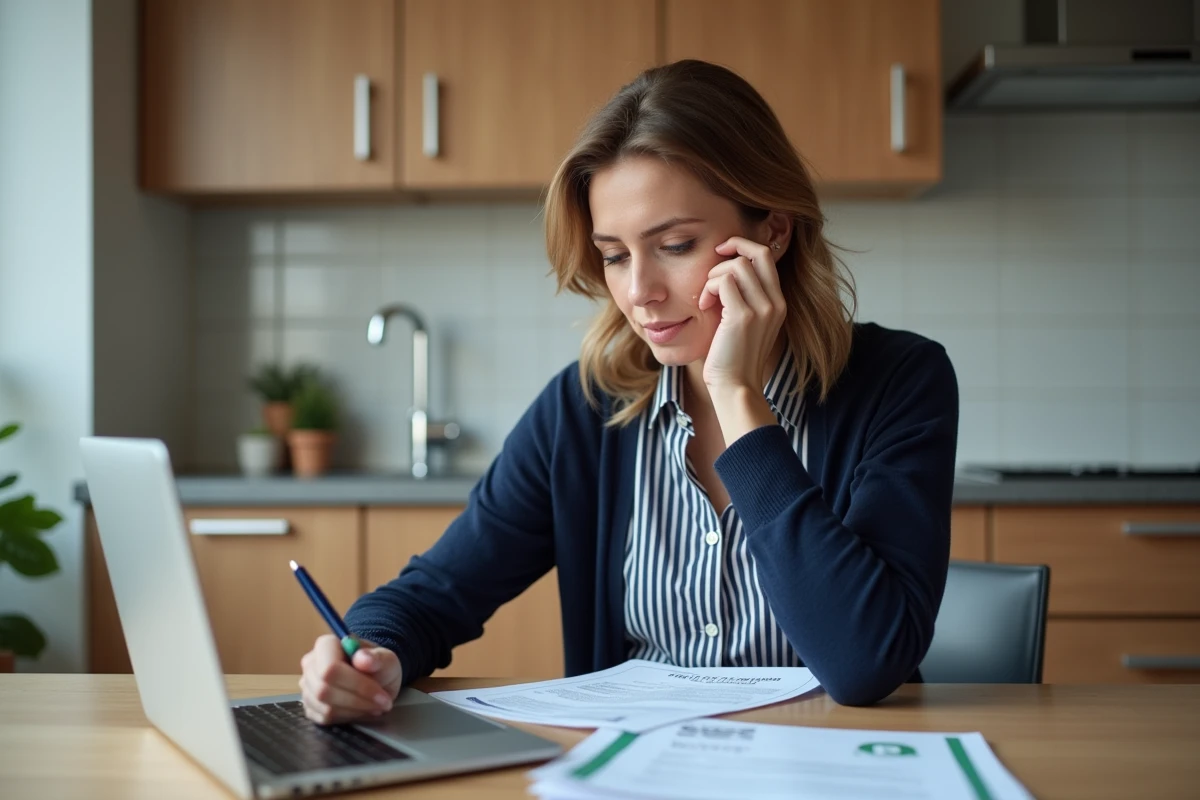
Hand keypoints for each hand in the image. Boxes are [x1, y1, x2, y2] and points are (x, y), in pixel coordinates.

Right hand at [299, 635, 402, 724]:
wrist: (375, 680)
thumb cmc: (379, 666)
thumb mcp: (387, 659)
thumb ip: (377, 658)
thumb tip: (363, 658)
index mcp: (327, 645)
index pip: (331, 668)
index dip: (356, 685)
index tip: (381, 695)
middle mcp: (311, 664)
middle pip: (325, 690)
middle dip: (358, 701)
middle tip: (383, 704)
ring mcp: (307, 686)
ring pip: (325, 707)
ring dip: (355, 711)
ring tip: (375, 706)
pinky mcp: (309, 706)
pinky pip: (324, 718)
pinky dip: (347, 717)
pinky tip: (361, 710)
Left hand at [698, 236, 785, 393]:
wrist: (736, 386)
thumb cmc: (733, 357)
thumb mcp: (745, 324)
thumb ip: (744, 298)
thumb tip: (725, 272)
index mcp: (777, 303)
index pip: (766, 257)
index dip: (743, 247)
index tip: (723, 253)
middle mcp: (775, 303)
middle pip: (756, 253)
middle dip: (730, 250)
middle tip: (711, 269)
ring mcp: (762, 309)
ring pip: (737, 266)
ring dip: (714, 277)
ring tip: (707, 298)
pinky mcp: (743, 316)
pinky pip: (724, 282)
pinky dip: (709, 289)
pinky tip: (704, 305)